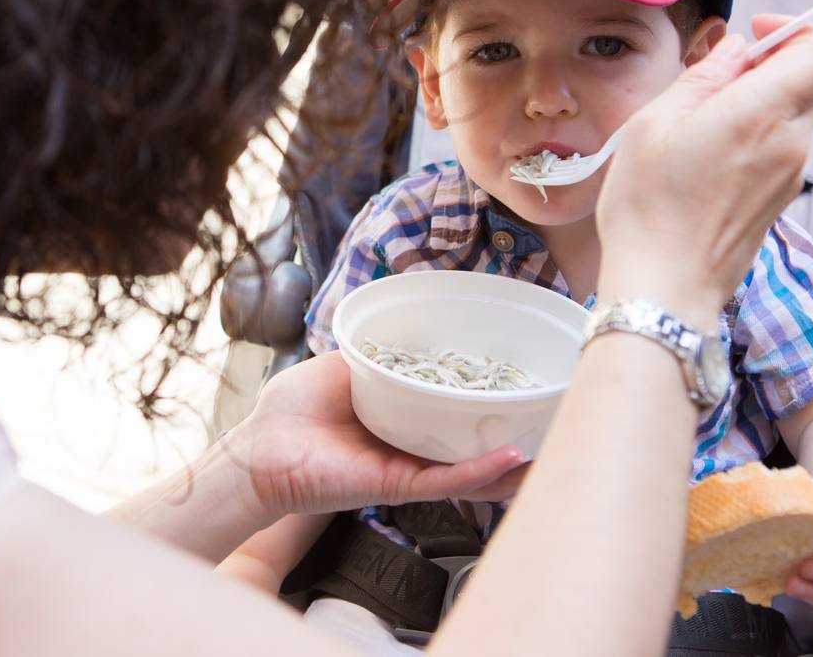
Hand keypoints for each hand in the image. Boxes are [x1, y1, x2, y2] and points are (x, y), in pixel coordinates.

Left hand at [226, 351, 529, 517]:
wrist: (258, 450)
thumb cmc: (290, 410)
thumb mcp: (341, 365)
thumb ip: (376, 352)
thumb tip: (407, 328)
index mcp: (400, 412)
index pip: (453, 403)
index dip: (487, 393)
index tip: (522, 377)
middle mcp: (410, 440)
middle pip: (474, 440)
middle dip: (515, 432)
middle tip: (554, 416)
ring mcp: (407, 465)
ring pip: (471, 467)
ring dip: (513, 461)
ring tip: (553, 447)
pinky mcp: (396, 484)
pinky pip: (446, 479)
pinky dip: (479, 471)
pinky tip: (511, 461)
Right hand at [596, 16, 812, 321]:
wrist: (663, 284)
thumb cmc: (648, 206)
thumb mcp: (654, 123)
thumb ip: (702, 78)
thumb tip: (733, 51)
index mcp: (760, 114)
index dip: (794, 33)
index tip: (755, 34)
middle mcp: (789, 142)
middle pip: (811, 82)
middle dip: (773, 65)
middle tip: (720, 74)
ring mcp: (789, 174)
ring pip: (797, 115)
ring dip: (763, 101)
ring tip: (705, 117)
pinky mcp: (779, 199)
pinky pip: (783, 147)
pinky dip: (758, 133)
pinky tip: (710, 151)